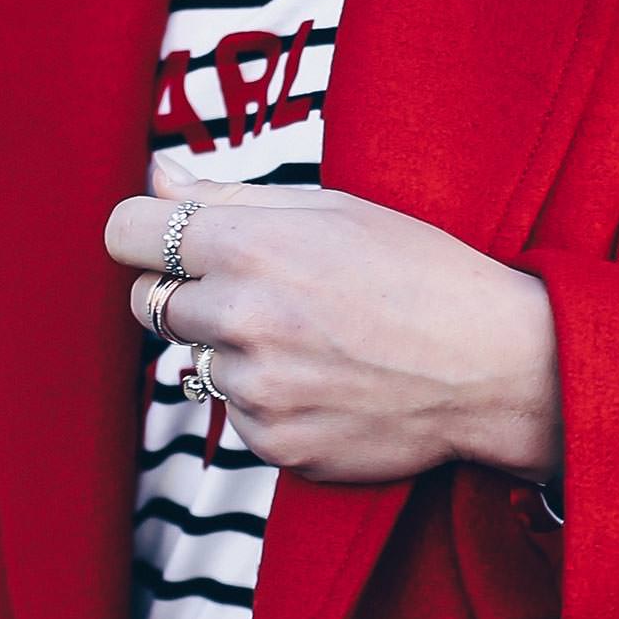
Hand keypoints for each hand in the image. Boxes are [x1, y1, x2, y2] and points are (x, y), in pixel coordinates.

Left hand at [105, 159, 563, 484]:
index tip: (170, 242)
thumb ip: (229, 196)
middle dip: (186, 294)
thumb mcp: (333, 209)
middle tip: (257, 292)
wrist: (494, 366)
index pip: (125, 233)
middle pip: (146, 304)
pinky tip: (328, 382)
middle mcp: (240, 319)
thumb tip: (154, 174)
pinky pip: (238, 415)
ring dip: (234, 352)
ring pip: (195, 363)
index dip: (146, 235)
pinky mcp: (276, 444)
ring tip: (313, 342)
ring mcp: (256, 390)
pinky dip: (270, 401)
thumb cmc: (420, 272)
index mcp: (248, 246)